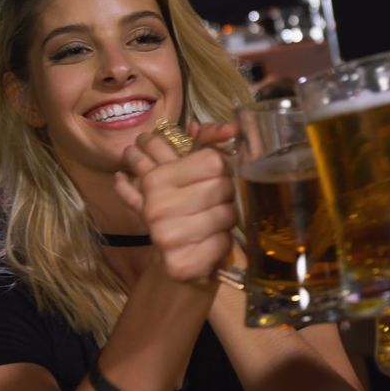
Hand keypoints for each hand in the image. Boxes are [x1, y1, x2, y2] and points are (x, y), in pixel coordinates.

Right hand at [114, 122, 238, 281]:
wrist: (176, 264)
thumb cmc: (185, 213)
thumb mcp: (187, 175)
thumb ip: (207, 144)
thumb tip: (233, 126)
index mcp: (157, 179)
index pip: (213, 161)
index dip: (222, 171)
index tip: (213, 181)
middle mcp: (158, 206)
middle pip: (223, 187)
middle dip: (227, 196)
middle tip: (215, 205)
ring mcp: (166, 237)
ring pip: (227, 215)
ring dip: (227, 221)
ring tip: (212, 224)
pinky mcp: (179, 264)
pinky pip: (223, 243)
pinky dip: (223, 244)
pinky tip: (210, 243)